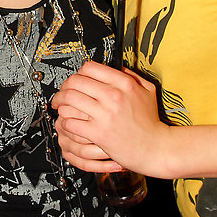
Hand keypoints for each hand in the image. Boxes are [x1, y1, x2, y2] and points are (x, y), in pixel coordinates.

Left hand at [52, 61, 167, 175]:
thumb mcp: (148, 91)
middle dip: (64, 87)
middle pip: (75, 82)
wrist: (156, 148)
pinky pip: (71, 122)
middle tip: (62, 94)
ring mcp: (105, 115)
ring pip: (69, 100)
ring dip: (60, 103)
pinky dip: (65, 121)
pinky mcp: (98, 133)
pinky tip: (69, 123)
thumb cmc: (151, 122)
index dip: (78, 73)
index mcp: (124, 83)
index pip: (89, 68)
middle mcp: (113, 96)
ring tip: (60, 107)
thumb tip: (119, 68)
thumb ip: (133, 76)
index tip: (76, 80)